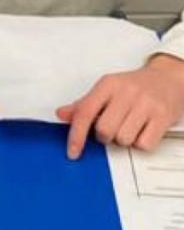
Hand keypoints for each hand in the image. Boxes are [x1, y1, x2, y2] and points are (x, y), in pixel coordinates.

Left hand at [56, 55, 183, 158]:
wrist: (168, 78)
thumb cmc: (134, 86)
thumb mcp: (107, 89)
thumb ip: (84, 104)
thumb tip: (61, 115)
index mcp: (108, 84)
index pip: (85, 112)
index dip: (76, 135)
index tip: (72, 152)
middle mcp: (127, 92)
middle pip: (104, 130)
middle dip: (105, 137)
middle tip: (113, 128)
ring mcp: (146, 104)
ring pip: (123, 139)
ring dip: (124, 140)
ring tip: (131, 126)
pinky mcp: (162, 116)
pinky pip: (144, 144)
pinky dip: (141, 143)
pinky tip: (144, 130)